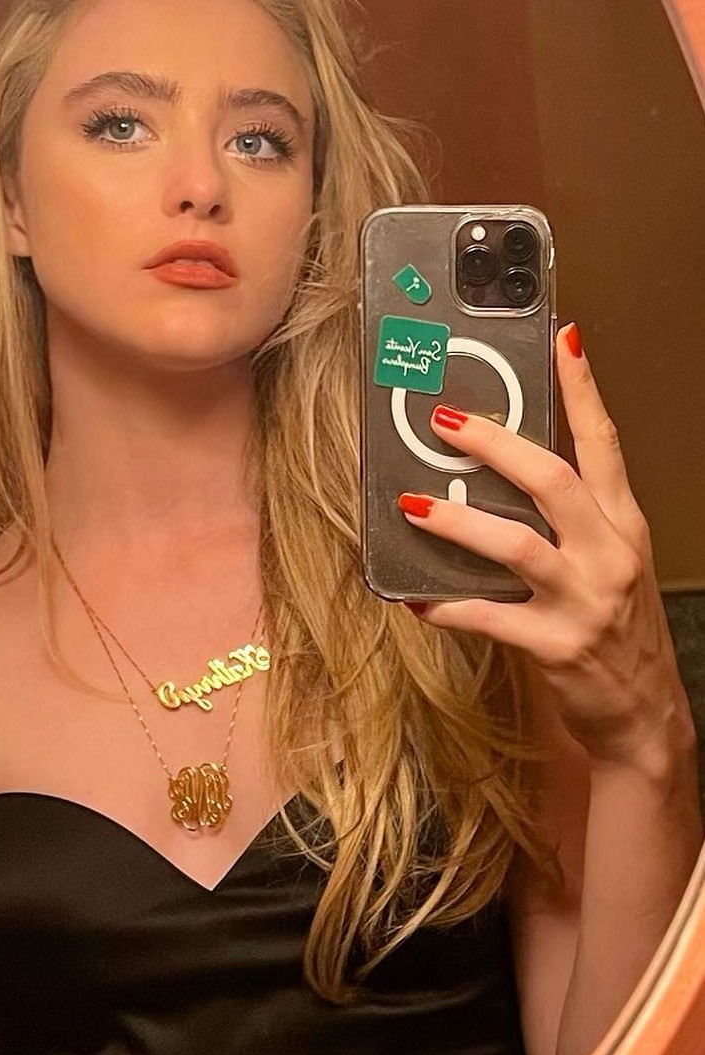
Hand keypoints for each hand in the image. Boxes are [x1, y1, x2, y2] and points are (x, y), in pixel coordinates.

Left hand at [398, 323, 690, 768]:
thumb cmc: (616, 631)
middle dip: (493, 444)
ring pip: (514, 545)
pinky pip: (488, 618)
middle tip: (443, 421)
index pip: (605, 443)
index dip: (582, 389)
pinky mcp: (555, 647)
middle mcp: (608, 554)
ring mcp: (583, 601)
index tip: (562, 338)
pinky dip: (447, 606)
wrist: (643, 716)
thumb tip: (505, 473)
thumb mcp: (610, 564)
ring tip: (412, 505)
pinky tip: (416, 600)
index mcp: (623, 525)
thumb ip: (573, 521)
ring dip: (457, 521)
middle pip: (551, 479)